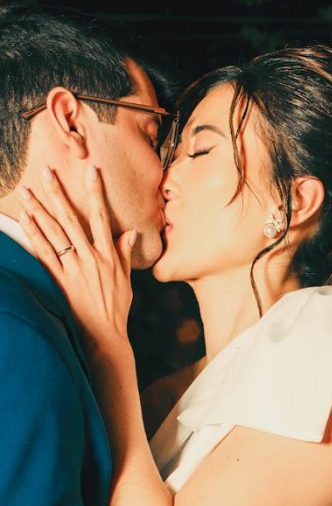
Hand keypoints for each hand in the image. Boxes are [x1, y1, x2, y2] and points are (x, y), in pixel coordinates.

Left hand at [19, 166, 134, 357]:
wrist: (104, 335)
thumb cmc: (117, 308)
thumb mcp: (126, 280)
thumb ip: (124, 254)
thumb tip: (130, 232)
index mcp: (109, 255)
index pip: (102, 216)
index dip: (96, 192)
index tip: (92, 170)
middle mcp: (91, 258)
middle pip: (72, 219)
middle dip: (58, 193)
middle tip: (46, 171)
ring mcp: (74, 269)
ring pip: (54, 233)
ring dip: (39, 210)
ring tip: (26, 192)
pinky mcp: (60, 281)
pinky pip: (45, 254)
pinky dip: (34, 237)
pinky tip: (26, 221)